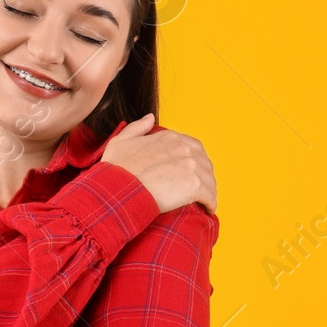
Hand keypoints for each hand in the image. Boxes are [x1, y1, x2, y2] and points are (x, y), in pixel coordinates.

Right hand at [101, 113, 216, 213]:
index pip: (193, 147)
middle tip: (200, 190)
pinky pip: (210, 195)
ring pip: (209, 179)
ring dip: (209, 191)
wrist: (117, 190)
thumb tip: (150, 117)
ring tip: (204, 202)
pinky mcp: (194, 185)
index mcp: (169, 138)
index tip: (191, 174)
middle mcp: (183, 148)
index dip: (194, 161)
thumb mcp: (120, 142)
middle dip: (204, 176)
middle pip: (204, 163)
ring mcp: (191, 166)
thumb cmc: (115, 170)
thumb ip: (137, 127)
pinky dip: (211, 203)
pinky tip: (207, 209)